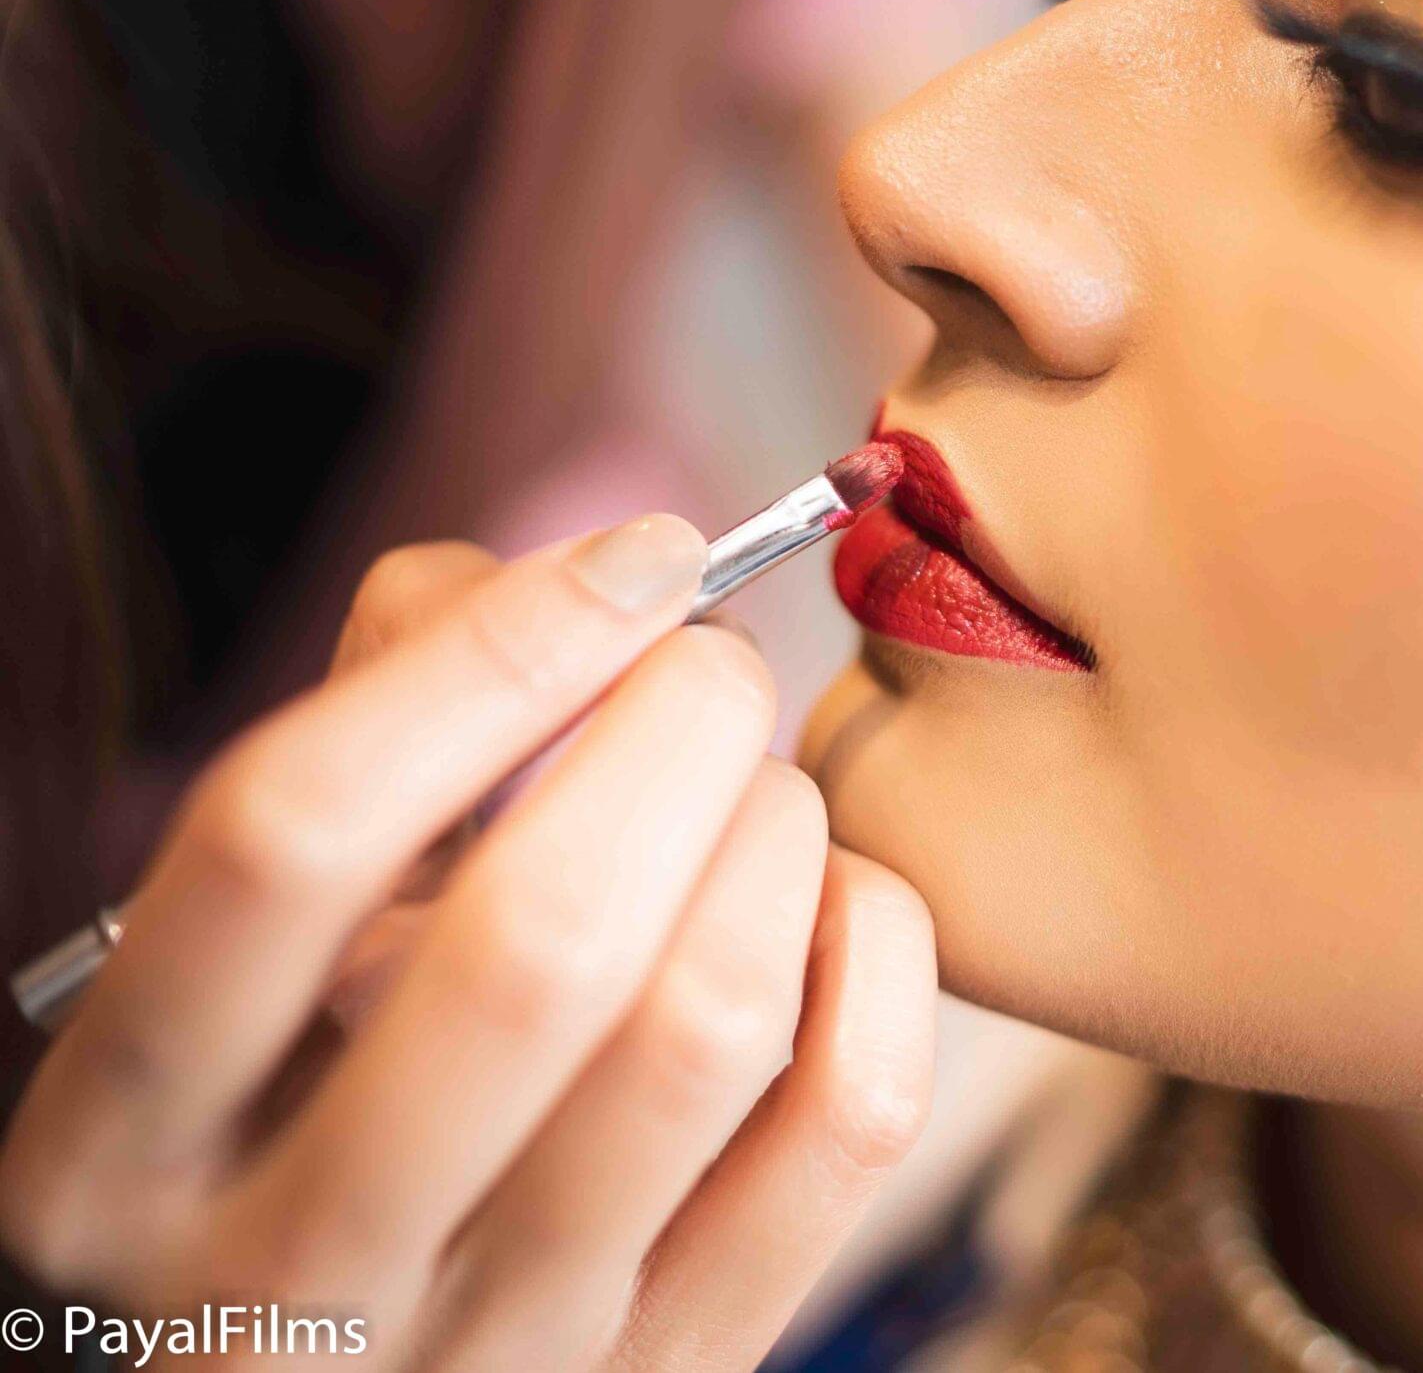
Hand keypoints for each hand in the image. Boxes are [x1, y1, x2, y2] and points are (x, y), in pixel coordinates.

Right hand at [0, 520, 936, 1369]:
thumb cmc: (291, 1120)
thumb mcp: (235, 974)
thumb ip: (367, 758)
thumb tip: (579, 588)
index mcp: (120, 1144)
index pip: (289, 840)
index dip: (489, 652)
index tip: (633, 557)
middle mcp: (290, 1272)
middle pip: (534, 937)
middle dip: (672, 730)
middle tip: (707, 667)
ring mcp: (504, 1347)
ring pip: (703, 1025)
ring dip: (772, 835)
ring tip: (757, 790)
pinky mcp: (686, 1369)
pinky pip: (846, 1123)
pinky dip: (876, 960)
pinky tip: (832, 905)